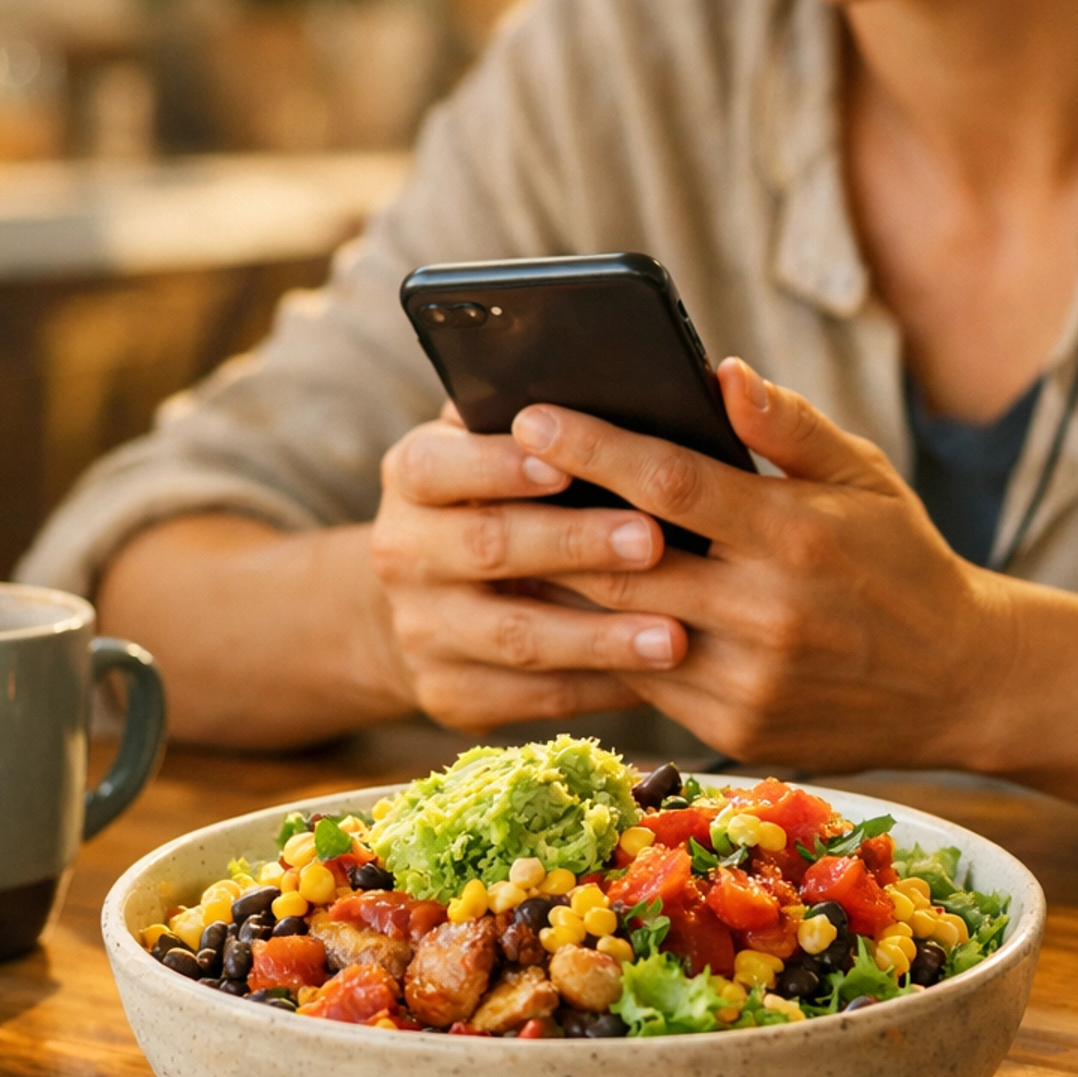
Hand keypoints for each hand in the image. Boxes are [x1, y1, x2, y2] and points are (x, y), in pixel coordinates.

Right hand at [370, 405, 687, 732]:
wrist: (428, 599)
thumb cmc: (497, 497)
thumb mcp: (490, 445)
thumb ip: (533, 417)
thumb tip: (604, 378)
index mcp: (414, 475)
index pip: (439, 466)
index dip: (499, 466)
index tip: (568, 465)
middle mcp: (403, 552)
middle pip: (487, 549)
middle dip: (573, 545)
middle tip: (650, 541)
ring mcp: (422, 631)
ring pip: (516, 638)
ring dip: (598, 638)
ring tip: (674, 636)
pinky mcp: (452, 695)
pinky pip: (532, 698)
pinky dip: (597, 689)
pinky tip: (654, 678)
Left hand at [514, 360, 1009, 771]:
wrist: (959, 681)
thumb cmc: (901, 558)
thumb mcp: (863, 476)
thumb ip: (787, 426)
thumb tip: (718, 372)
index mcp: (797, 537)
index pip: (671, 483)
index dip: (594, 446)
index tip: (530, 413)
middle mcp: (768, 614)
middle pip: (624, 560)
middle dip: (549, 516)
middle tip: (490, 475)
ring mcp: (749, 682)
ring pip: (621, 628)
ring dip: (560, 585)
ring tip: (505, 535)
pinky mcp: (736, 729)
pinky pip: (645, 679)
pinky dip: (604, 639)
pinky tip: (564, 603)